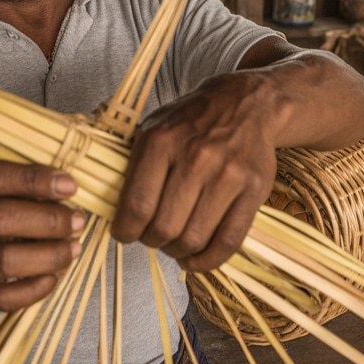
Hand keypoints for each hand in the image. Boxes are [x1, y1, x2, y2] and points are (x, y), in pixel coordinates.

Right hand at [0, 162, 85, 310]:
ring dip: (48, 255)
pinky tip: (53, 276)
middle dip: (48, 220)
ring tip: (72, 249)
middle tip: (77, 221)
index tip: (69, 186)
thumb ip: (24, 187)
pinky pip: (3, 297)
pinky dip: (34, 289)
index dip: (34, 180)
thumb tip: (66, 193)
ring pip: (4, 260)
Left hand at [111, 73, 281, 272]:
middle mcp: (196, 157)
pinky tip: (195, 258)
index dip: (125, 231)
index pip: (136, 206)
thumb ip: (131, 165)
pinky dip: (207, 260)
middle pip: (165, 228)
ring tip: (173, 244)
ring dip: (178, 252)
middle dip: (152, 242)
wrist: (244, 103)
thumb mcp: (152, 128)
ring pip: (194, 239)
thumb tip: (108, 209)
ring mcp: (228, 175)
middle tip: (152, 237)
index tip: (124, 234)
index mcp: (161, 141)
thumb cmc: (190, 121)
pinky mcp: (254, 190)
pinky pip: (229, 241)